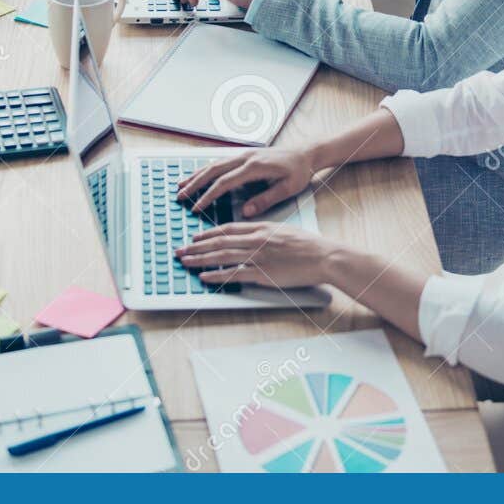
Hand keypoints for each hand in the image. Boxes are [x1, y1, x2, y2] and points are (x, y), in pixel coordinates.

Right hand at [177, 146, 315, 215]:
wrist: (306, 153)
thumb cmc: (299, 172)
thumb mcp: (288, 188)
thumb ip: (266, 199)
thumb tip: (245, 211)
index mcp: (254, 167)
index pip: (225, 182)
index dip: (208, 195)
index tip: (196, 208)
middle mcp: (245, 158)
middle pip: (213, 170)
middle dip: (194, 183)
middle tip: (179, 197)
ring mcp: (243, 154)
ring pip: (214, 164)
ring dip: (196, 175)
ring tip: (180, 186)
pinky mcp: (244, 155)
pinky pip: (220, 162)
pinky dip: (206, 170)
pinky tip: (197, 176)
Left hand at [177, 222, 337, 288]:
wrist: (323, 256)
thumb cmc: (308, 245)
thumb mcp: (284, 230)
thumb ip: (265, 232)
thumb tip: (251, 235)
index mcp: (261, 228)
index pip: (228, 229)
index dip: (208, 233)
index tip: (195, 237)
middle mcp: (256, 240)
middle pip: (219, 242)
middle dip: (196, 246)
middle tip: (180, 250)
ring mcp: (258, 257)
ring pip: (222, 256)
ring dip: (200, 259)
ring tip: (185, 261)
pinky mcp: (262, 273)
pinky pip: (234, 274)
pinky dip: (216, 275)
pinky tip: (204, 276)